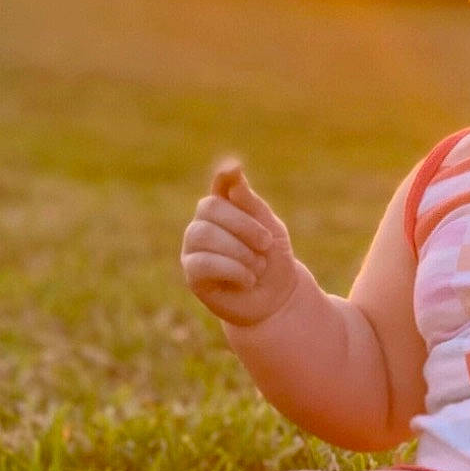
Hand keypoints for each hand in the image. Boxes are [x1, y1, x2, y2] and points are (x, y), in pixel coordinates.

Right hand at [181, 160, 298, 326]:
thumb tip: (231, 172)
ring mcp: (194, 247)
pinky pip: (202, 262)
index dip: (224, 175)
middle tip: (266, 245)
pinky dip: (232, 270)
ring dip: (239, 251)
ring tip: (258, 267)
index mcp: (226, 207)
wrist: (277, 301)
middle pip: (210, 207)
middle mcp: (205, 222)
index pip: (221, 184)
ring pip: (204, 234)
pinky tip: (248, 280)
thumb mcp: (270, 230)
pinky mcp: (193, 273)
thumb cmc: (273, 262)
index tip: (234, 169)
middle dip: (244, 225)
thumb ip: (251, 204)